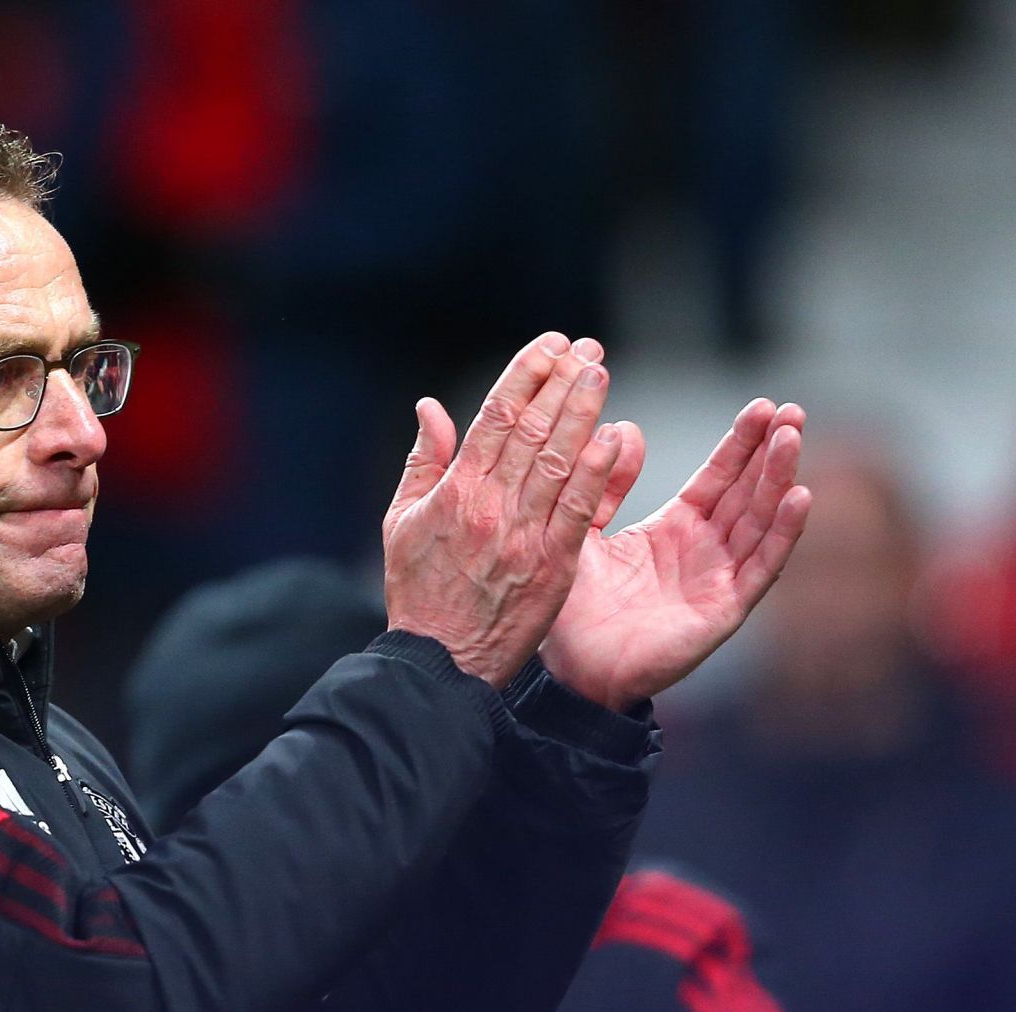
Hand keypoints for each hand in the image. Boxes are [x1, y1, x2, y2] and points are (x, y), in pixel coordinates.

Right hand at [383, 332, 622, 687]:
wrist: (440, 661)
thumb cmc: (418, 592)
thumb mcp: (401, 521)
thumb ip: (422, 461)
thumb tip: (431, 407)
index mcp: (454, 492)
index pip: (495, 417)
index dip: (525, 375)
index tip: (550, 345)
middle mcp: (490, 506)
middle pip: (532, 429)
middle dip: (561, 382)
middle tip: (586, 349)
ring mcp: (523, 535)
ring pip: (559, 460)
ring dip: (582, 412)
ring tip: (600, 374)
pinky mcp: (552, 565)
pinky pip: (579, 509)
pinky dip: (598, 471)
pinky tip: (614, 437)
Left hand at [539, 400, 812, 709]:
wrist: (570, 668)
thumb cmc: (573, 608)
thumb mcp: (583, 530)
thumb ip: (605, 484)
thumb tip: (627, 428)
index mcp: (675, 529)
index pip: (718, 477)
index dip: (740, 444)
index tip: (762, 405)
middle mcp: (705, 551)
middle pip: (748, 492)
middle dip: (771, 452)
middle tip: (792, 410)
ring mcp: (719, 579)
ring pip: (760, 521)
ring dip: (780, 479)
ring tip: (793, 436)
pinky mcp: (724, 609)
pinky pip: (761, 567)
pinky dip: (782, 533)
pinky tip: (799, 496)